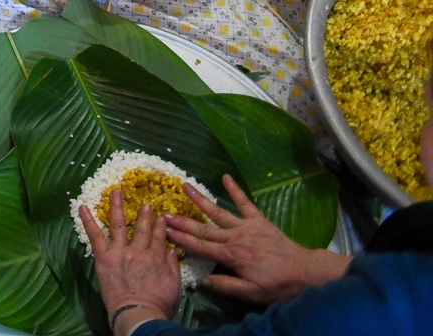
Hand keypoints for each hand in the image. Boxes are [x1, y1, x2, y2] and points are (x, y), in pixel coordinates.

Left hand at [80, 190, 183, 335]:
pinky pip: (95, 235)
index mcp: (156, 258)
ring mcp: (120, 251)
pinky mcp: (104, 256)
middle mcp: (139, 250)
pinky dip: (87, 220)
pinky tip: (82, 207)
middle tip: (145, 204)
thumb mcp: (174, 286)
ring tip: (116, 192)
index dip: (160, 228)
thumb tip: (170, 249)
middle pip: (142, 230)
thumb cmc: (158, 303)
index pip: (158, 239)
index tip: (161, 218)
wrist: (138, 312)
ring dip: (117, 207)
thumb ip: (172, 266)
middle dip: (145, 216)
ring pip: (119, 225)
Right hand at [166, 175, 348, 305]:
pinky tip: (226, 177)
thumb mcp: (252, 293)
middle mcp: (235, 237)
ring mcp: (247, 227)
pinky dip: (236, 190)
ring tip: (185, 186)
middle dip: (183, 221)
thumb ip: (226, 286)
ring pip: (218, 212)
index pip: (201, 247)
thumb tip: (202, 281)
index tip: (165, 231)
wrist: (306, 273)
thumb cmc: (278, 285)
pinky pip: (246, 204)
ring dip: (200, 200)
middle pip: (204, 228)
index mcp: (231, 256)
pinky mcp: (259, 221)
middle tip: (165, 212)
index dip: (182, 239)